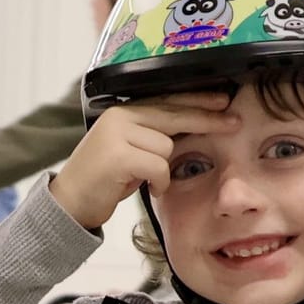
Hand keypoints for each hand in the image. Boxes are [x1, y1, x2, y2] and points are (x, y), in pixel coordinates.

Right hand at [49, 95, 240, 230]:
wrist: (68, 202)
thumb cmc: (103, 181)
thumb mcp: (130, 152)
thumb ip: (153, 138)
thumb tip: (189, 131)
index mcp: (124, 111)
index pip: (168, 101)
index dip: (197, 101)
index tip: (223, 101)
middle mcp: (120, 116)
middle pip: (174, 114)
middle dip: (207, 120)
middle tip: (235, 122)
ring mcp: (118, 133)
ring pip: (167, 148)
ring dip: (164, 171)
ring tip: (148, 181)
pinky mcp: (118, 155)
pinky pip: (159, 167)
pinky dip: (159, 182)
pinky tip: (149, 189)